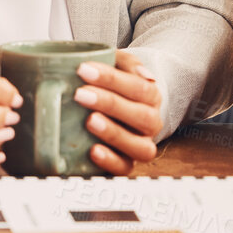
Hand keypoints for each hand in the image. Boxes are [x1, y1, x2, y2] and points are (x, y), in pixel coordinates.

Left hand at [75, 49, 163, 175]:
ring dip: (114, 133)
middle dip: (110, 103)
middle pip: (141, 116)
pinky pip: (125, 168)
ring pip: (140, 146)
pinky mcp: (127, 164)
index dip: (112, 79)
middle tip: (80, 94)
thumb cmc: (110, 85)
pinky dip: (110, 161)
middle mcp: (151, 122)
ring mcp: (141, 144)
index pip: (139, 87)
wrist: (111, 108)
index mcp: (151, 96)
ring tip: (90, 120)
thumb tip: (144, 75)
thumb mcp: (117, 66)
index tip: (84, 70)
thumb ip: (127, 63)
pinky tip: (93, 150)